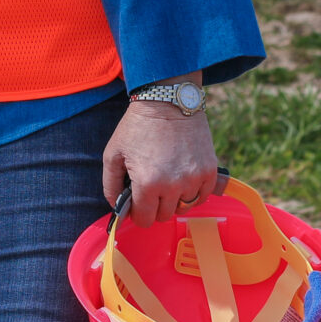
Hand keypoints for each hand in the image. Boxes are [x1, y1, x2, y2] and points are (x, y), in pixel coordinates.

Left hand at [102, 94, 220, 229]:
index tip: (137, 202)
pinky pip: (202, 196)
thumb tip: (117, 208)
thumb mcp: (113, 153)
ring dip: (174, 199)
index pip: (145, 220)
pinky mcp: (210, 171)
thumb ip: (110, 185)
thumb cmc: (138, 126)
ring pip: (184, 207)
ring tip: (167, 179)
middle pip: (164, 216)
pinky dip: (193, 192)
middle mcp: (173, 186)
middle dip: (155, 205)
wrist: (167, 101)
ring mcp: (194, 179)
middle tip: (151, 186)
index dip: (138, 213)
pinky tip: (182, 176)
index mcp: (147, 183)